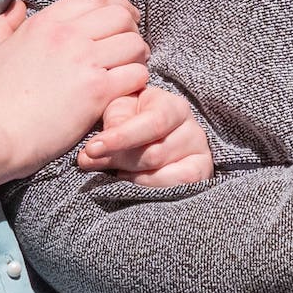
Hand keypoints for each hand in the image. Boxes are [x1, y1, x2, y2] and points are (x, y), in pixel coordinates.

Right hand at [0, 0, 149, 180]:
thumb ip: (4, 26)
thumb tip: (17, 7)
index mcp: (45, 22)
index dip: (116, 6)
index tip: (123, 20)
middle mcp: (68, 35)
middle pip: (121, 17)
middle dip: (131, 31)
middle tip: (128, 51)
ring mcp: (84, 62)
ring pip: (135, 45)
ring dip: (137, 58)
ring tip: (129, 72)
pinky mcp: (96, 92)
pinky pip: (136, 75)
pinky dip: (137, 83)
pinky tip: (125, 93)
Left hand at [78, 86, 214, 186]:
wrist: (152, 139)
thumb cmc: (131, 121)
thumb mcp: (118, 113)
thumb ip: (112, 121)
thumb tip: (96, 150)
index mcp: (172, 106)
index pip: (152, 122)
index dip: (121, 137)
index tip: (91, 149)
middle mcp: (192, 128)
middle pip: (153, 154)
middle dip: (119, 160)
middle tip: (92, 162)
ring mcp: (200, 153)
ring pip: (160, 172)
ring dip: (130, 175)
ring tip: (115, 170)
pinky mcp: (201, 174)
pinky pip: (179, 186)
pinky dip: (151, 187)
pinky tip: (134, 180)